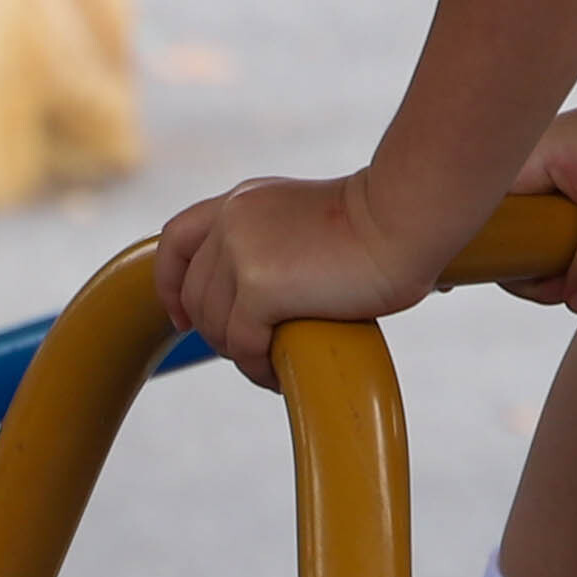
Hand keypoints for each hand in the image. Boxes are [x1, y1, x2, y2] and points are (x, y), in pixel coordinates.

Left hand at [152, 174, 436, 386]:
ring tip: (273, 366)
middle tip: (253, 353)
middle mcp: (232, 221)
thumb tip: (278, 289)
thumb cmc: (384, 222)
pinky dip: (258, 369)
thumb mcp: (311, 218)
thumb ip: (282, 241)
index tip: (180, 318)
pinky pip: (242, 346)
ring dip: (240, 355)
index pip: (176, 238)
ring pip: (215, 326)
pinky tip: (281, 376)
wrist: (406, 218)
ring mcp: (241, 252)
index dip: (170, 283)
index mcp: (244, 200)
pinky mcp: (259, 288)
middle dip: (215, 332)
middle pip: (194, 294)